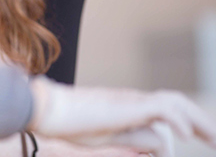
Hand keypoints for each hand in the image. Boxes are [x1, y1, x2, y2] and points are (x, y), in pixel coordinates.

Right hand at [29, 77, 215, 154]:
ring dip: (199, 120)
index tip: (205, 137)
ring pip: (175, 103)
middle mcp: (133, 100)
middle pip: (177, 103)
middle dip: (204, 122)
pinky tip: (188, 135)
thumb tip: (154, 147)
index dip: (191, 122)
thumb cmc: (68, 125)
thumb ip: (129, 141)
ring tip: (215, 139)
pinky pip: (160, 109)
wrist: (48, 109)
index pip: (168, 108)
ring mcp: (130, 100)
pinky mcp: (125, 106)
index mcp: (128, 107)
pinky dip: (177, 119)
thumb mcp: (105, 139)